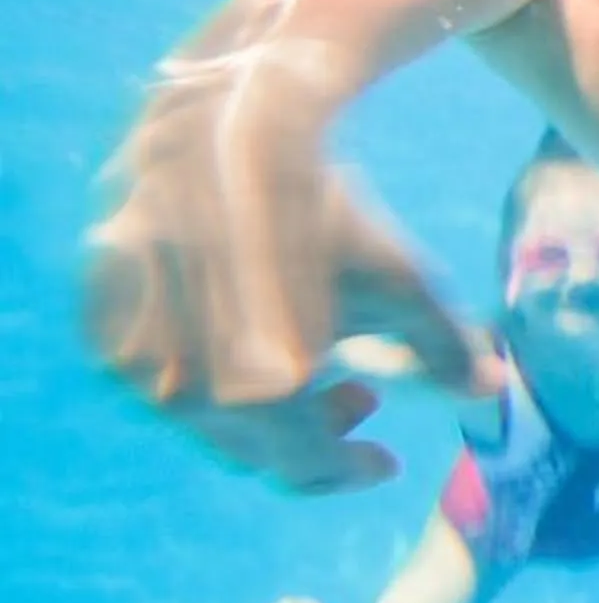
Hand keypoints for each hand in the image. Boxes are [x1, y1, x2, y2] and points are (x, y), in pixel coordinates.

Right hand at [83, 70, 495, 492]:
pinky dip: (213, 375)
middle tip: (364, 397)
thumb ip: (447, 350)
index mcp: (262, 396)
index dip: (352, 468)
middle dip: (316, 434)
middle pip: (257, 449)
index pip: (309, 465)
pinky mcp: (102, 326)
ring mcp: (135, 363)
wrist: (229, 133)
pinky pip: (162, 377)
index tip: (386, 460)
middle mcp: (186, 393)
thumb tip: (491, 393)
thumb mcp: (405, 282)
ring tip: (316, 361)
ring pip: (207, 418)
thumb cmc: (327, 214)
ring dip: (264, 408)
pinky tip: (252, 335)